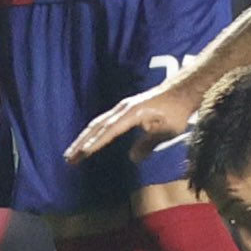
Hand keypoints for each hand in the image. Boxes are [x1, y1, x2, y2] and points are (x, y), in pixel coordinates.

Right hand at [65, 82, 193, 164]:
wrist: (181, 90)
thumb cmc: (177, 110)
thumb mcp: (168, 130)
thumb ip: (150, 143)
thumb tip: (132, 158)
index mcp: (133, 112)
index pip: (110, 130)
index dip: (96, 142)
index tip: (83, 153)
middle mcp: (123, 108)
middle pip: (97, 126)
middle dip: (81, 143)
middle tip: (69, 159)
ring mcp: (122, 108)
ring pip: (97, 124)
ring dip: (83, 139)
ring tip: (71, 155)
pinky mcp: (123, 110)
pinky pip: (103, 122)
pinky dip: (92, 133)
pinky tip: (86, 143)